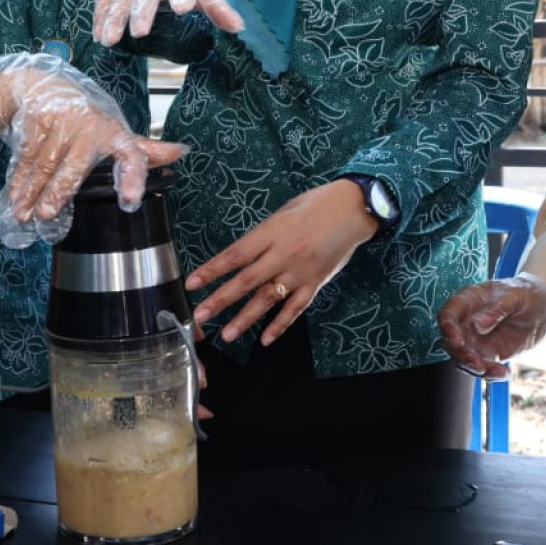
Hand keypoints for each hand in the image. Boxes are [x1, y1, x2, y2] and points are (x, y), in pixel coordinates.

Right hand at [0, 52, 184, 245]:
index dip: (133, 178)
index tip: (130, 201)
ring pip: (45, 166)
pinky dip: (19, 181)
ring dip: (33, 192)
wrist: (43, 86)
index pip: (131, 155)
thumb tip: (180, 153)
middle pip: (75, 167)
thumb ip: (143, 150)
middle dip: (59, 191)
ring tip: (25, 214)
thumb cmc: (85, 117)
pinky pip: (26, 158)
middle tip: (48, 214)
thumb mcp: (115, 131)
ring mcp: (61, 123)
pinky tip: (15, 199)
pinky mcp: (36, 121)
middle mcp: (89, 128)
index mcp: (115, 134)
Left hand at [186, 179, 377, 344]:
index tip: (192, 284)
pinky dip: (280, 325)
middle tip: (200, 315)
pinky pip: (295, 308)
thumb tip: (241, 256)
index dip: (212, 270)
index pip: (235, 255)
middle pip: (247, 281)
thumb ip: (263, 236)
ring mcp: (300, 272)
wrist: (354, 210)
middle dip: (221, 300)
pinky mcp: (316, 284)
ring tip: (227, 334)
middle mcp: (284, 255)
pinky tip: (265, 339)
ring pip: (269, 299)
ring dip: (246, 318)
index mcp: (272, 233)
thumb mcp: (283, 213)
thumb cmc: (316, 205)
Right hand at [438, 275, 545, 377]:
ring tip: (495, 371)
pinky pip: (482, 368)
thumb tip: (478, 324)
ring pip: (464, 359)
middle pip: (451, 342)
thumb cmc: (526, 294)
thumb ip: (496, 310)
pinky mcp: (488, 354)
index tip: (456, 340)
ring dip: (474, 368)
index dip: (447, 327)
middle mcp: (467, 322)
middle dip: (460, 355)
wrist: (544, 308)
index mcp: (468, 301)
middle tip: (476, 363)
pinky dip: (491, 375)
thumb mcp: (514, 297)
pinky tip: (504, 373)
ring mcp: (476, 340)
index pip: (448, 314)